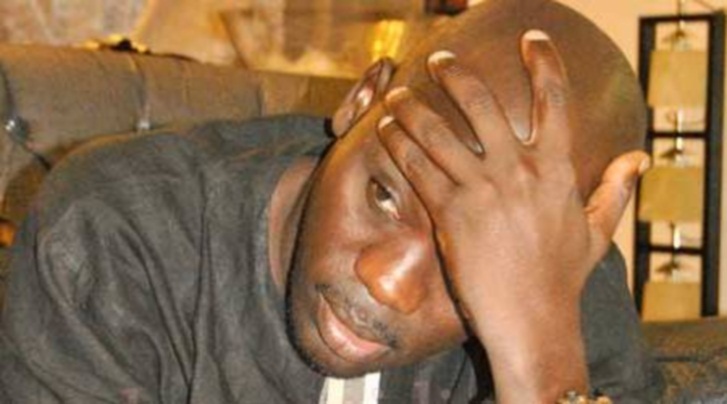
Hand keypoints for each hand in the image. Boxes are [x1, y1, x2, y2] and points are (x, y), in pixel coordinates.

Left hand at [377, 31, 648, 402]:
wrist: (532, 321)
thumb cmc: (562, 279)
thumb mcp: (597, 232)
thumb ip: (614, 190)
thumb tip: (639, 159)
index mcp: (556, 170)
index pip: (554, 101)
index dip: (544, 63)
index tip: (533, 38)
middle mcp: (518, 171)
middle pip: (482, 103)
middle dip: (455, 74)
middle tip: (439, 61)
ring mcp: (482, 191)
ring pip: (438, 133)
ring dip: (412, 108)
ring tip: (395, 95)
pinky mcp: (451, 214)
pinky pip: (418, 169)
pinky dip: (398, 145)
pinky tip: (386, 131)